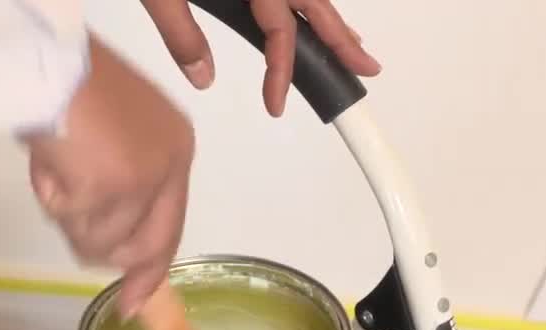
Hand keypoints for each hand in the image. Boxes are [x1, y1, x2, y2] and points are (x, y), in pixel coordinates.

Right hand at [23, 36, 194, 318]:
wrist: (46, 62)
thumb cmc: (69, 87)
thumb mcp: (114, 136)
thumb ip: (122, 183)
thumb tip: (109, 244)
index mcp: (177, 150)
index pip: (170, 228)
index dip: (150, 271)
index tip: (134, 304)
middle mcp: (169, 168)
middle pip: (140, 247)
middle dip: (102, 247)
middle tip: (74, 222)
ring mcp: (142, 180)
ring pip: (100, 241)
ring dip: (68, 216)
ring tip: (56, 169)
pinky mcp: (110, 188)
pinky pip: (73, 224)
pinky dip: (51, 199)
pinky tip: (48, 163)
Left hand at [142, 0, 380, 116]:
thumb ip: (180, 33)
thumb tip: (202, 76)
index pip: (280, 30)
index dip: (283, 70)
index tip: (276, 103)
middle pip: (313, 4)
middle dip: (340, 39)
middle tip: (365, 69)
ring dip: (325, 17)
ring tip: (347, 42)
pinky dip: (301, 0)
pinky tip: (304, 11)